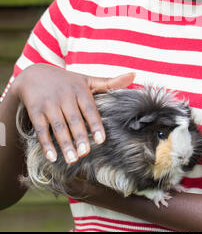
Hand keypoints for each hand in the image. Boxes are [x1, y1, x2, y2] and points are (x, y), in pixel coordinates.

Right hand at [13, 63, 134, 164]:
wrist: (34, 74)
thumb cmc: (67, 81)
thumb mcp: (87, 80)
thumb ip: (109, 82)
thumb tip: (134, 75)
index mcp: (80, 90)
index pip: (89, 109)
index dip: (95, 124)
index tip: (102, 140)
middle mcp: (64, 96)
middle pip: (73, 119)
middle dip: (79, 137)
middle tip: (86, 154)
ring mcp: (49, 104)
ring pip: (58, 126)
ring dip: (65, 143)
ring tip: (72, 159)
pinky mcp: (36, 111)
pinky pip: (41, 129)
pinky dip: (46, 144)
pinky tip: (52, 157)